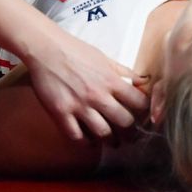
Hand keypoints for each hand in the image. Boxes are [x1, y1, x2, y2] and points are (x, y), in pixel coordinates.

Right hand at [23, 29, 148, 140]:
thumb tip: (142, 80)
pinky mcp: (61, 113)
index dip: (145, 112)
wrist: (46, 48)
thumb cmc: (75, 50)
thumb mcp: (104, 57)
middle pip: (124, 123)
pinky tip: (89, 141)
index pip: (138, 102)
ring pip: (103, 133)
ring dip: (111, 141)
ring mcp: (79, 106)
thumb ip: (123, 71)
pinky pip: (77, 136)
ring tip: (113, 142)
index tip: (144, 116)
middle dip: (131, 133)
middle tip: (131, 137)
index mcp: (110, 80)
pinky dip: (85, 142)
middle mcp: (98, 95)